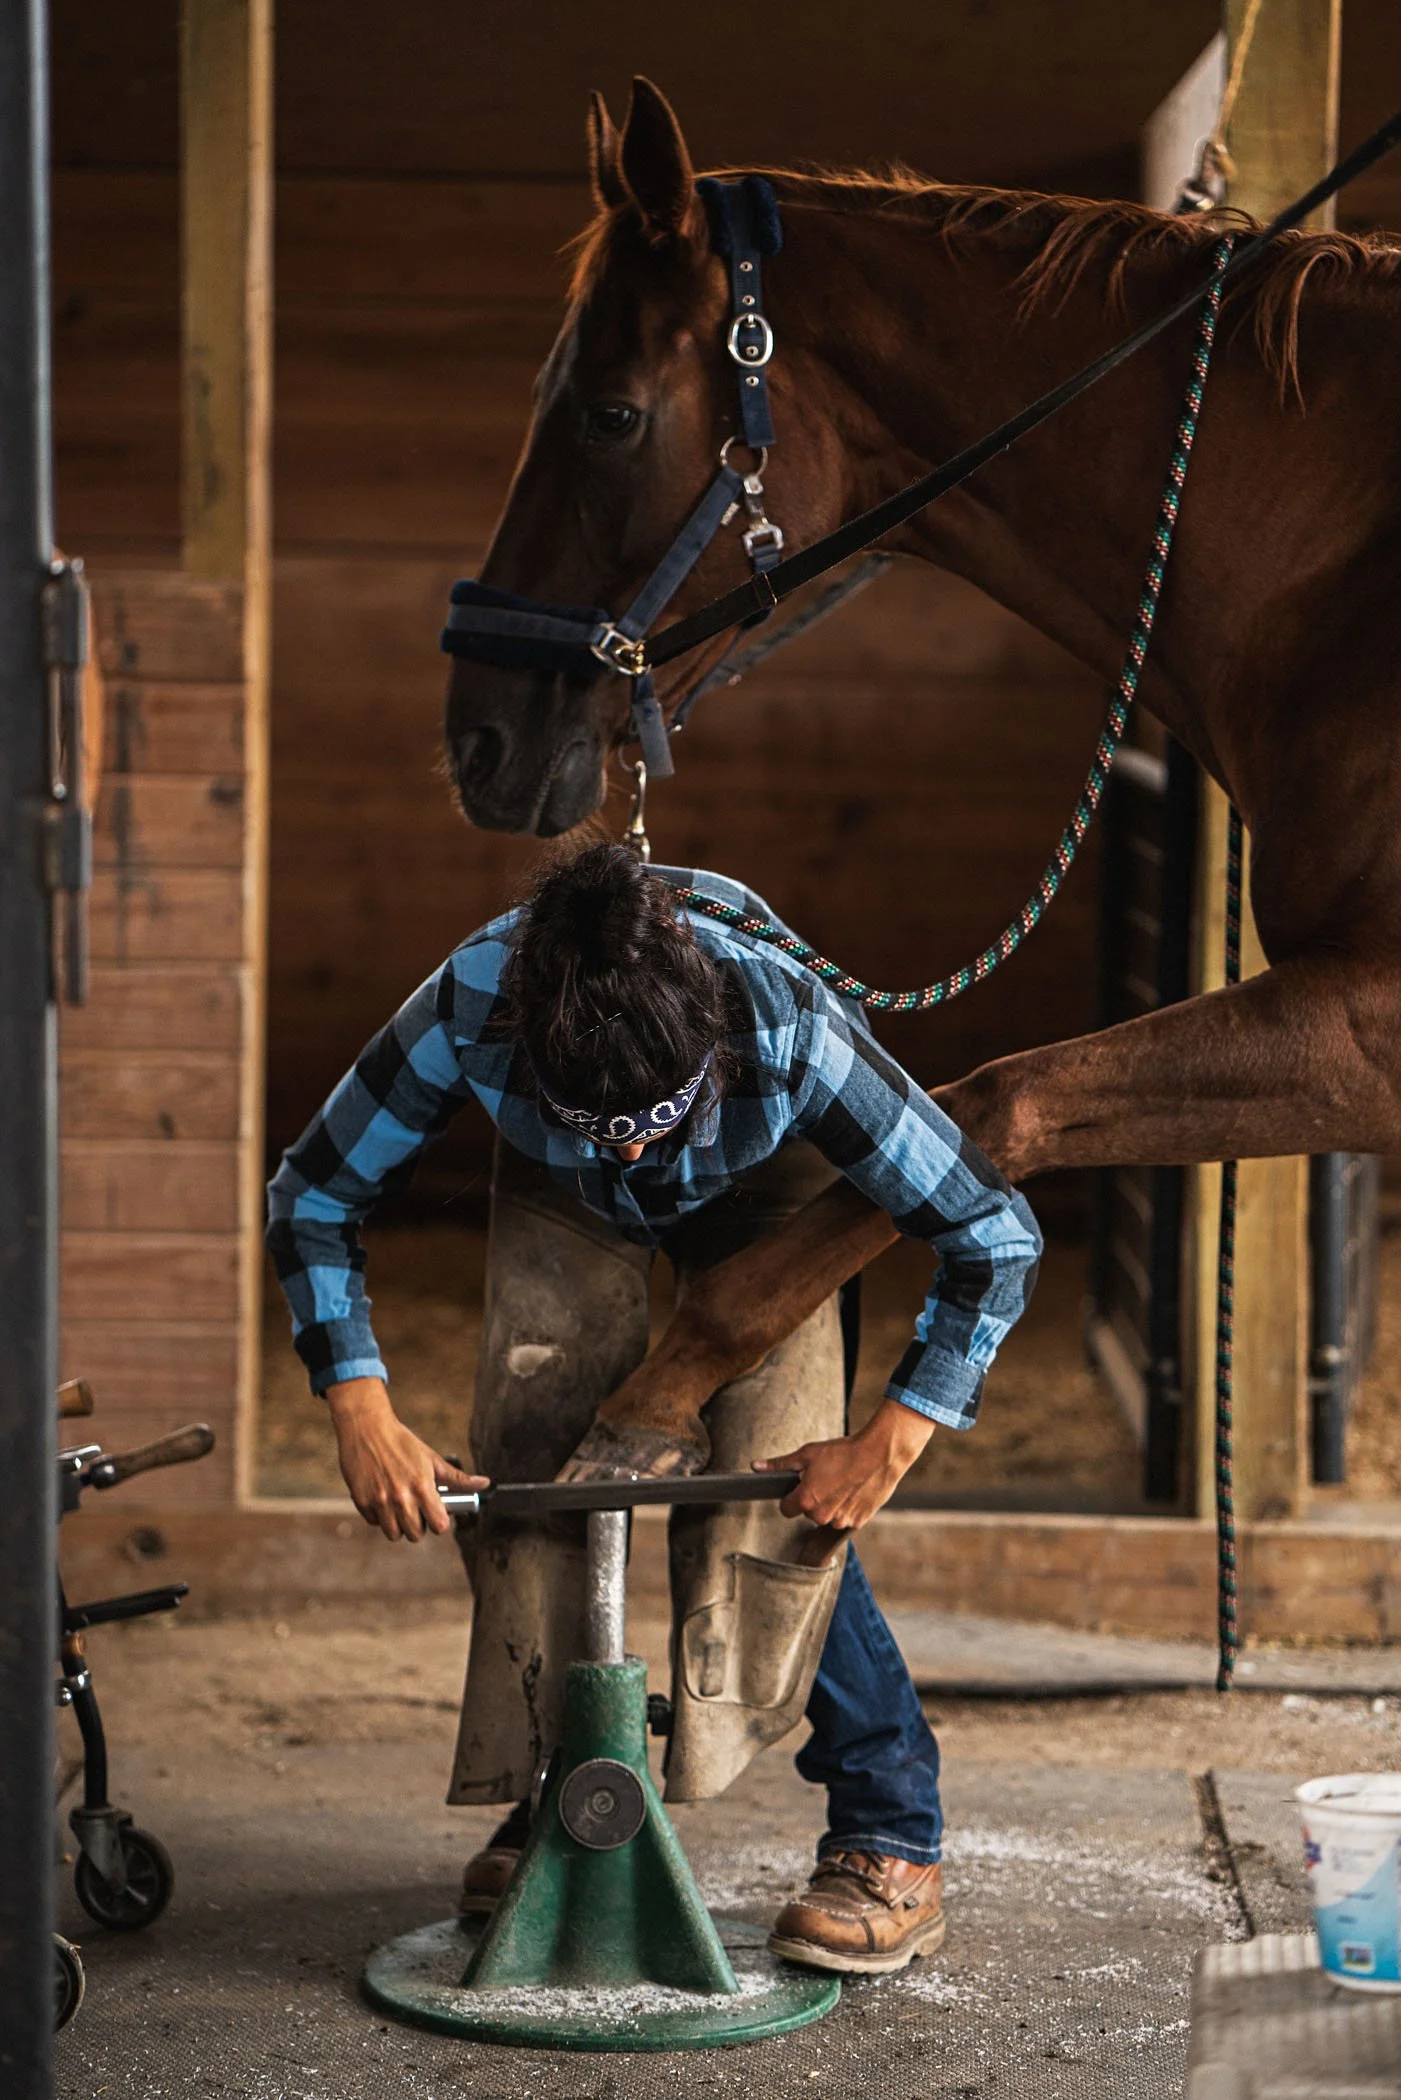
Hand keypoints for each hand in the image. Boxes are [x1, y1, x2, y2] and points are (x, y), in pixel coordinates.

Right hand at [325, 1377, 486, 1541]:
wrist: (367, 1429)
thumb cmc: (401, 1442)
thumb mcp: (432, 1459)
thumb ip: (458, 1478)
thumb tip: (484, 1484)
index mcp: (422, 1487)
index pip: (439, 1526)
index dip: (439, 1521)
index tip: (435, 1513)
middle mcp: (401, 1498)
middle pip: (416, 1535)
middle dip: (419, 1525)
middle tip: (416, 1509)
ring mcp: (380, 1502)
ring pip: (394, 1534)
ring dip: (398, 1524)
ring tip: (399, 1505)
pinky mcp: (362, 1502)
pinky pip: (374, 1523)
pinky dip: (379, 1516)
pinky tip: (383, 1498)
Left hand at [755, 1397, 934, 1531]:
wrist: (879, 1454)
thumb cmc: (844, 1452)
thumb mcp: (807, 1453)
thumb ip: (780, 1464)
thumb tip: (756, 1466)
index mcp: (805, 1500)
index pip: (786, 1509)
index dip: (791, 1496)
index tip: (799, 1486)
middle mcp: (822, 1516)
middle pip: (808, 1512)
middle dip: (813, 1499)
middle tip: (826, 1478)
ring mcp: (841, 1521)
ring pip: (828, 1517)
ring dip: (832, 1504)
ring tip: (843, 1482)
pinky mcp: (859, 1522)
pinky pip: (847, 1518)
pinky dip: (849, 1507)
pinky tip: (855, 1489)